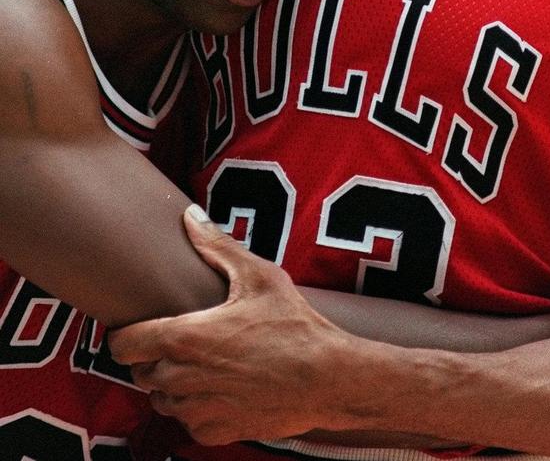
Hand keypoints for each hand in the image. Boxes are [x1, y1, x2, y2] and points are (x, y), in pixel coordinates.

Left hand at [109, 206, 365, 444]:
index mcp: (185, 338)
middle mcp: (183, 379)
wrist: (327, 379)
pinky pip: (188, 422)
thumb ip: (216, 247)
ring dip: (171, 383)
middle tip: (178, 338)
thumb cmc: (293, 325)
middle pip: (139, 372)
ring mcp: (198, 410)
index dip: (125, 333)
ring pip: (161, 399)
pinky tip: (219, 387)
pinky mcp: (216, 432)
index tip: (137, 324)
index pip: (123, 344)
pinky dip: (195, 407)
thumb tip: (190, 216)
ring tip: (200, 362)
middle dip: (152, 356)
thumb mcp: (258, 276)